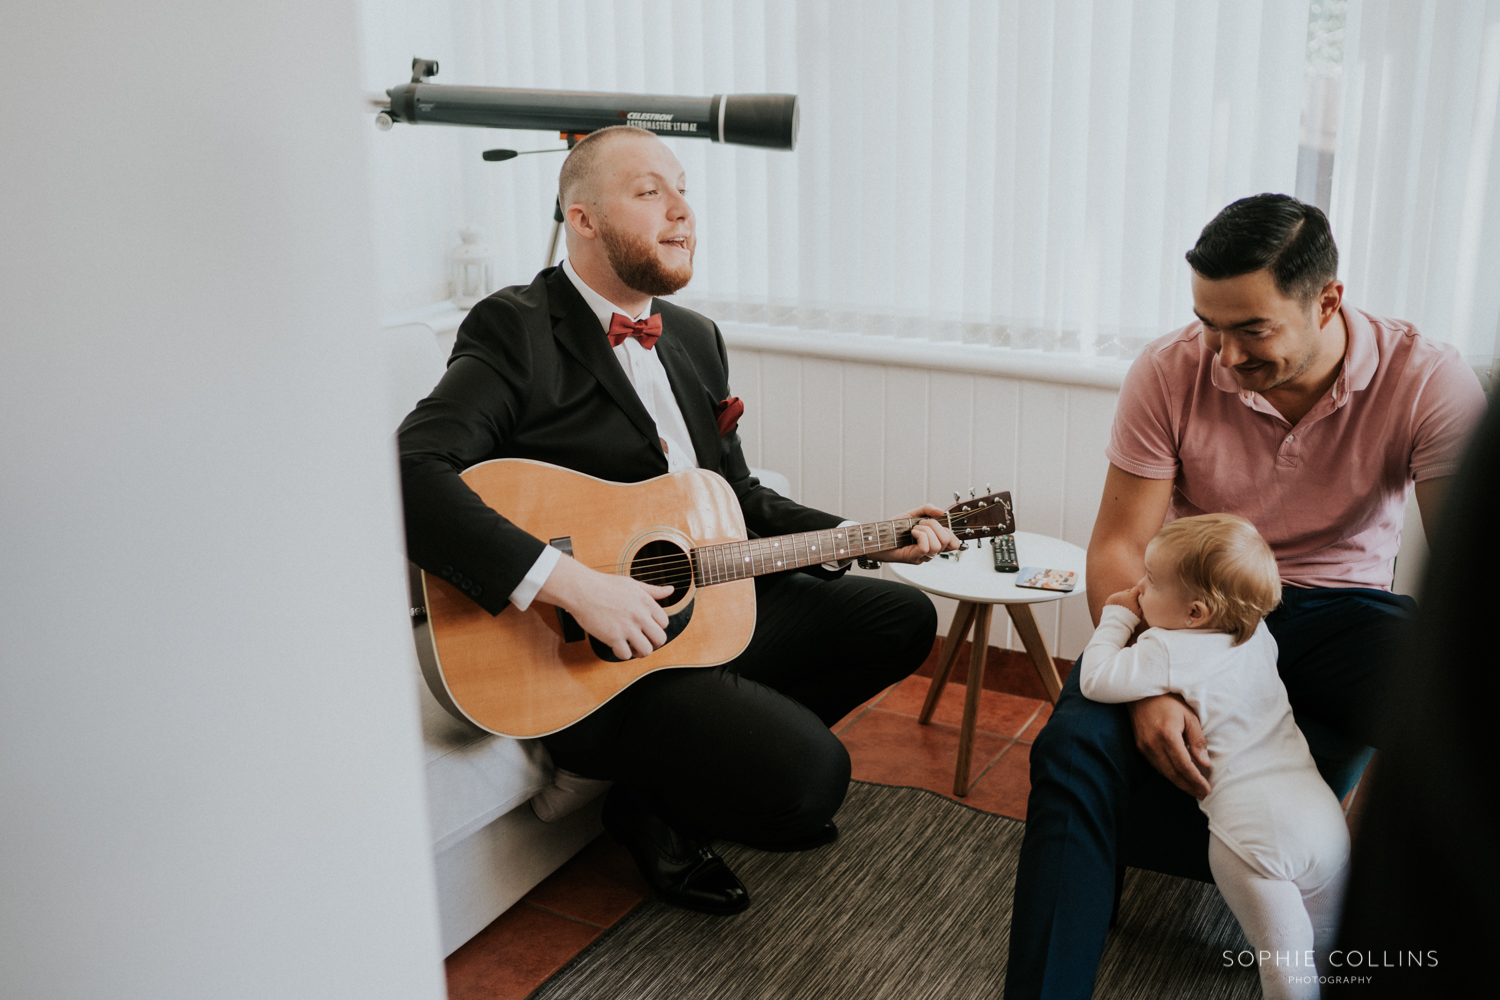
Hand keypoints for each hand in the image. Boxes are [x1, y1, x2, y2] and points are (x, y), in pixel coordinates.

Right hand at [537, 557, 672, 660]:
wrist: (582, 590)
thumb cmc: (605, 585)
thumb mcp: (633, 584)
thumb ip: (653, 590)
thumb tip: (670, 590)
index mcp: (646, 602)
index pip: (664, 622)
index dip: (657, 628)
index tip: (648, 629)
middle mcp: (640, 615)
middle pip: (660, 639)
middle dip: (653, 643)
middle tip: (643, 642)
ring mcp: (627, 627)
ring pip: (646, 650)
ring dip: (640, 652)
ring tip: (632, 647)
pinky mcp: (613, 637)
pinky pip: (626, 655)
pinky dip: (623, 654)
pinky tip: (618, 647)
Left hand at [871, 504, 962, 563]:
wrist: (876, 538)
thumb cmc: (893, 529)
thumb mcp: (912, 515)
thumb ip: (927, 510)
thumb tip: (941, 512)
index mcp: (933, 543)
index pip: (954, 543)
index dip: (949, 531)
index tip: (936, 522)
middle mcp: (930, 552)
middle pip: (948, 541)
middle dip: (936, 526)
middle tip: (921, 523)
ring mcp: (922, 557)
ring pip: (937, 545)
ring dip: (926, 530)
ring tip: (915, 528)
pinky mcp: (913, 558)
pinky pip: (926, 548)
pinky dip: (921, 536)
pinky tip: (912, 533)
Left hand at [1105, 582, 1143, 617]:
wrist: (1117, 623)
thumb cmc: (1130, 618)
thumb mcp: (1140, 611)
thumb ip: (1142, 603)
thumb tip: (1144, 597)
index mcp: (1131, 596)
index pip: (1136, 589)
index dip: (1138, 592)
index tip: (1139, 595)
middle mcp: (1122, 594)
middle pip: (1129, 591)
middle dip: (1131, 595)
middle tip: (1132, 603)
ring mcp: (1115, 596)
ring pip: (1122, 594)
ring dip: (1124, 598)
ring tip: (1124, 607)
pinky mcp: (1110, 599)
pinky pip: (1115, 597)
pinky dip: (1117, 600)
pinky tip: (1118, 607)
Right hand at [1128, 693, 1212, 797]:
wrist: (1140, 692)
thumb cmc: (1168, 700)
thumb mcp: (1189, 716)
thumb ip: (1197, 740)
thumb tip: (1204, 763)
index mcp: (1167, 735)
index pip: (1184, 765)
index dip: (1196, 780)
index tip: (1206, 789)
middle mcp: (1153, 744)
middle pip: (1173, 773)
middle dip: (1188, 786)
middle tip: (1202, 794)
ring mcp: (1144, 746)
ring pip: (1163, 772)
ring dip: (1179, 782)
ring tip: (1193, 789)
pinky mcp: (1139, 746)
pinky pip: (1156, 765)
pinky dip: (1169, 773)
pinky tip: (1179, 775)